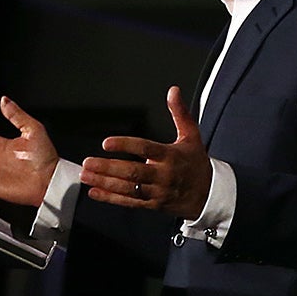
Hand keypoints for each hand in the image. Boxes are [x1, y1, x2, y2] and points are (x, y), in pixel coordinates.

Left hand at [80, 86, 213, 216]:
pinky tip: (95, 193)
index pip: (146, 149)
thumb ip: (180, 113)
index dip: (126, 145)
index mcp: (170, 156)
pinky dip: (112, 198)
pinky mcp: (154, 204)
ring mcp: (158, 191)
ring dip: (105, 182)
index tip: (107, 143)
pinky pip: (130, 202)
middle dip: (108, 167)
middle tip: (88, 162)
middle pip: (133, 171)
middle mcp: (163, 175)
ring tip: (86, 176)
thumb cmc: (197, 163)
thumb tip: (173, 91)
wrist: (210, 195)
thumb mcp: (192, 136)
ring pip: (129, 188)